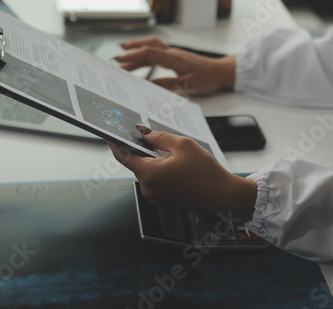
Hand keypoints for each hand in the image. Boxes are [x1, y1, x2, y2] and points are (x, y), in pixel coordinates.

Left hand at [107, 125, 256, 219]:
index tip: (109, 134)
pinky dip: (160, 171)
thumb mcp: (183, 145)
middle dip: (142, 150)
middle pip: (136, 163)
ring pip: (147, 172)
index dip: (115, 143)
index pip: (123, 156)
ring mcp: (155, 196)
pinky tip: (177, 167)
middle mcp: (148, 188)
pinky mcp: (163, 200)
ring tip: (174, 156)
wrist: (223, 197)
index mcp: (149, 174)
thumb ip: (159, 137)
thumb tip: (143, 132)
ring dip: (153, 161)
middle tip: (154, 139)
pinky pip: (156, 181)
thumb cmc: (206, 172)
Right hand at [116, 37, 235, 95]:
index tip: (121, 62)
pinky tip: (141, 61)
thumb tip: (150, 85)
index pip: (149, 53)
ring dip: (137, 51)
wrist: (221, 72)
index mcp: (174, 58)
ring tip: (123, 57)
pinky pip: (157, 52)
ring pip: (152, 48)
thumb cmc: (208, 77)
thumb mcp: (187, 84)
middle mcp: (172, 53)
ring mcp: (174, 54)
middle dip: (131, 51)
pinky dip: (145, 55)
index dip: (134, 57)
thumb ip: (168, 84)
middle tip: (117, 58)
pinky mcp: (175, 57)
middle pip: (148, 46)